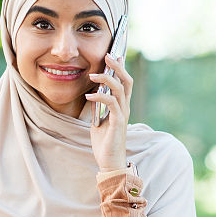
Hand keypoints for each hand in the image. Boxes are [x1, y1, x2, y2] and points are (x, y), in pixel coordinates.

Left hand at [85, 53, 133, 171]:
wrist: (109, 162)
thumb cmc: (104, 143)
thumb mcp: (99, 121)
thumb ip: (98, 108)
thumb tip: (91, 95)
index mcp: (122, 107)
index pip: (124, 83)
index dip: (120, 68)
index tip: (113, 55)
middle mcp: (125, 108)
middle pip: (126, 81)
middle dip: (117, 67)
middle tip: (107, 56)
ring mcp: (122, 114)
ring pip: (120, 90)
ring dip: (106, 79)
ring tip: (92, 75)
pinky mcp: (118, 122)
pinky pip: (111, 103)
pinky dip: (100, 97)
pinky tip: (89, 95)